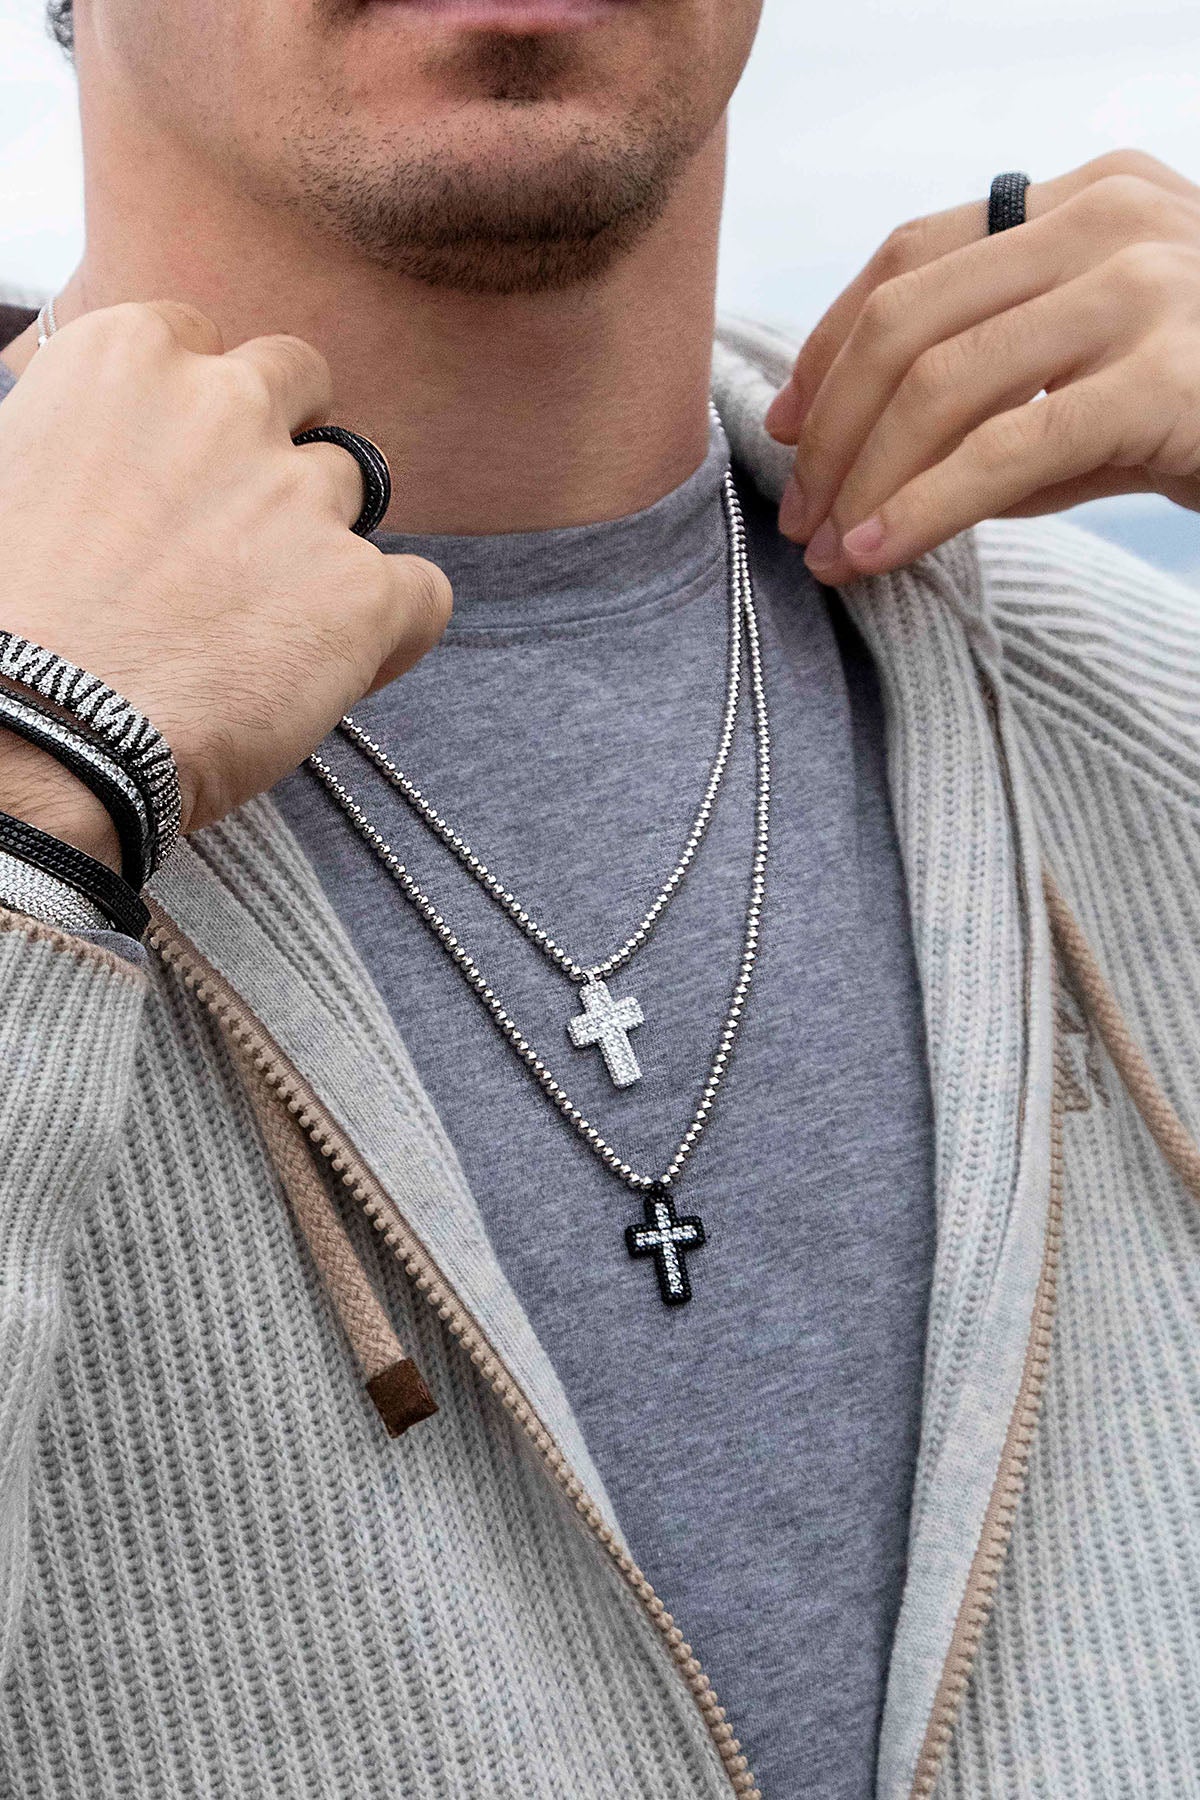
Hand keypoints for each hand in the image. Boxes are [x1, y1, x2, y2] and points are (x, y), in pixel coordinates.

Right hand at [0, 301, 450, 868]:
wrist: (25, 733)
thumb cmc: (1, 619)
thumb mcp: (10, 472)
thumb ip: (82, 437)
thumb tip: (108, 464)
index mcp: (129, 358)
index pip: (204, 342)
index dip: (202, 413)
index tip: (184, 473)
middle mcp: (227, 405)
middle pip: (299, 382)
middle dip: (284, 437)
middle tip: (245, 526)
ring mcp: (303, 498)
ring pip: (355, 487)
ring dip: (322, 539)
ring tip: (266, 624)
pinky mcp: (361, 593)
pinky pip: (422, 591)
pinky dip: (393, 629)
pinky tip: (337, 667)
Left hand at [765, 148, 1199, 584]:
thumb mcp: (1099, 365)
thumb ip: (994, 383)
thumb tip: (853, 453)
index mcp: (1086, 198)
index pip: (912, 254)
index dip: (829, 345)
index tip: (785, 426)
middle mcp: (1110, 222)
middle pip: (907, 318)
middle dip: (831, 429)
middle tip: (799, 515)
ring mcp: (1140, 290)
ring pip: (938, 384)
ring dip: (861, 479)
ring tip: (828, 551)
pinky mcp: (1163, 379)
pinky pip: (1003, 450)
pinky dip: (920, 510)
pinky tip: (876, 556)